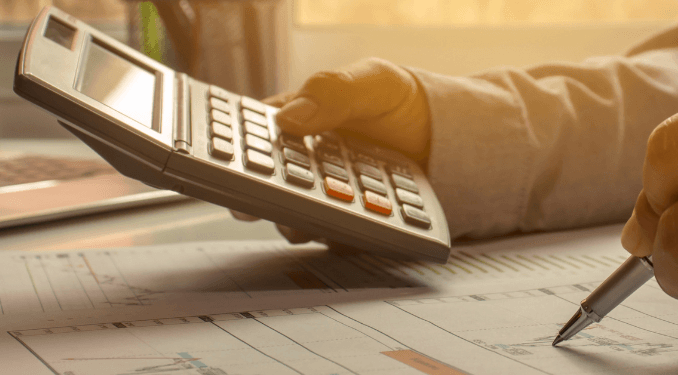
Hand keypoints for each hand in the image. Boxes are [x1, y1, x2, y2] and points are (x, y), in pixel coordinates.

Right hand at [230, 57, 430, 242]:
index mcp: (297, 124)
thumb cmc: (401, 102)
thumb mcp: (372, 81)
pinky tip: (350, 231)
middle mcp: (303, 164)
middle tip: (265, 202)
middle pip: (267, 187)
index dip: (234, 155)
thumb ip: (333, 91)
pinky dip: (337, 237)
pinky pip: (335, 237)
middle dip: (261, 199)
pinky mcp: (349, 224)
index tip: (231, 167)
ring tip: (312, 221)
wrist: (445, 136)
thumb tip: (288, 119)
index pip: (253, 140)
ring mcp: (325, 197)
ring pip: (296, 218)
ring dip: (298, 223)